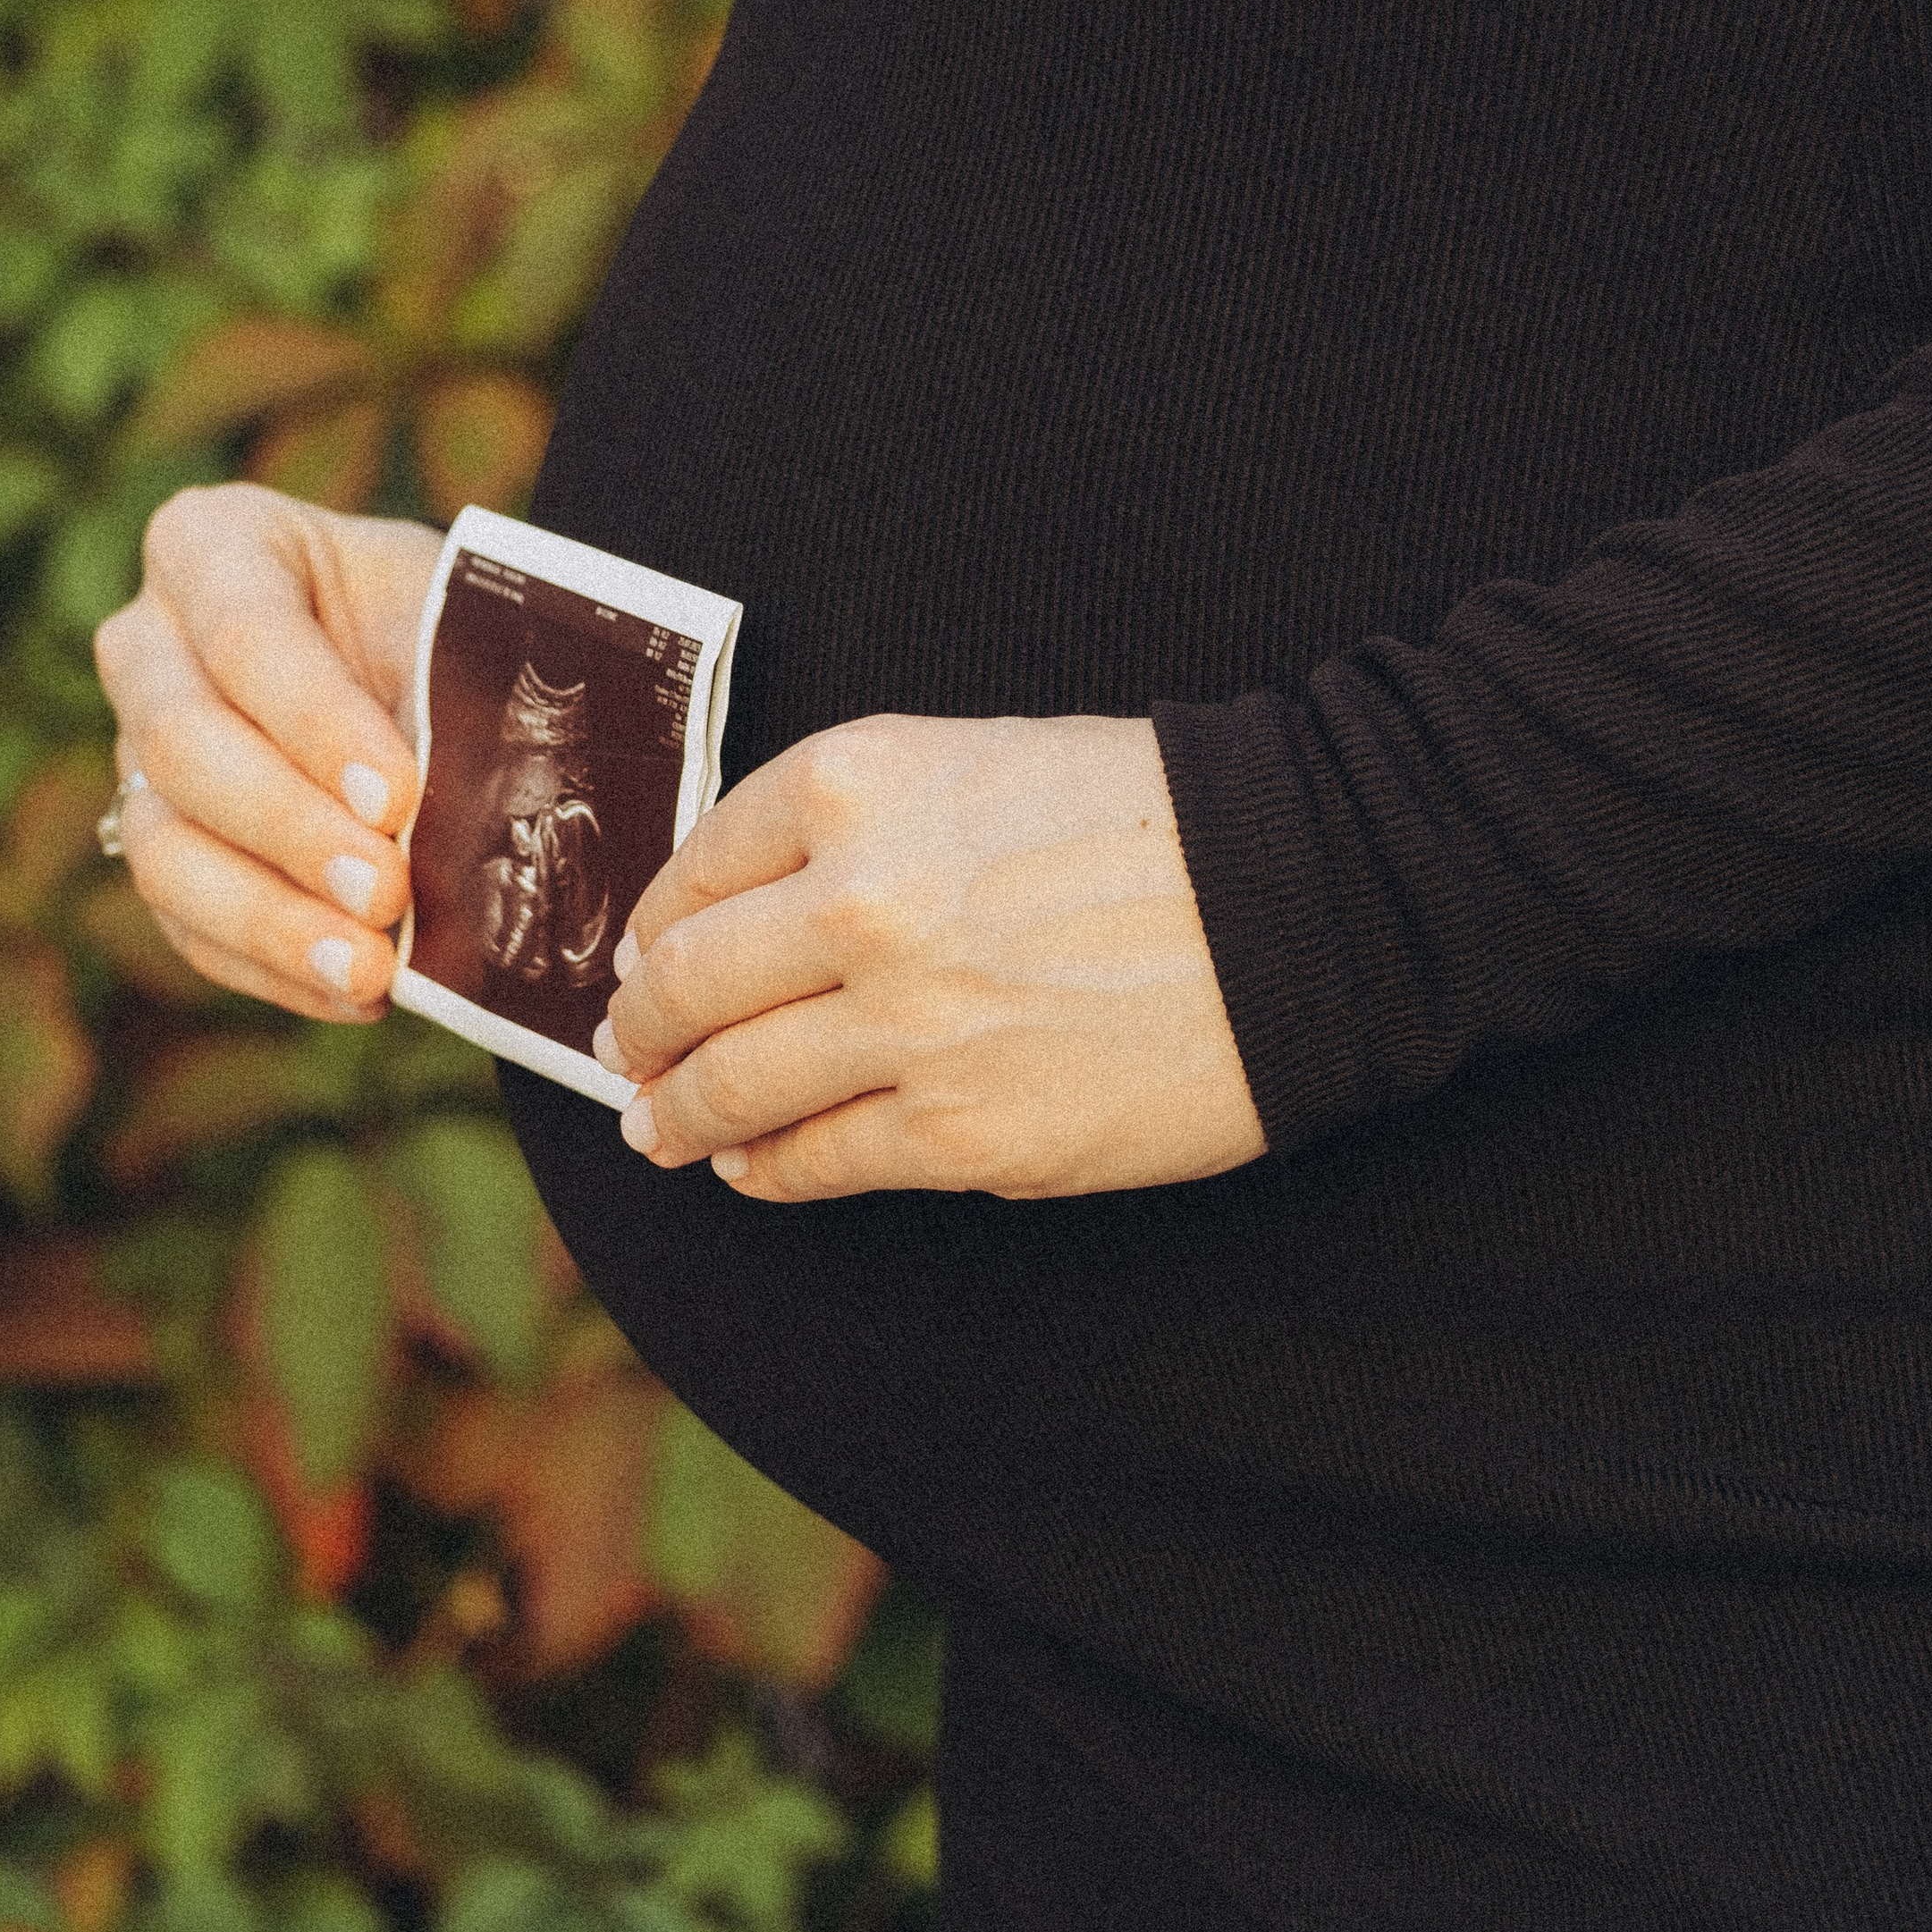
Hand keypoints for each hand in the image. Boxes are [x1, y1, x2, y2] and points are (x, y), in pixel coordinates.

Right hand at [93, 487, 440, 1020]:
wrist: (421, 662)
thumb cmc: (435, 619)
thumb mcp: (447, 614)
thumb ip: (443, 684)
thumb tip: (471, 807)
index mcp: (214, 546)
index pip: (245, 633)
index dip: (316, 722)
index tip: (396, 795)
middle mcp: (148, 644)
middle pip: (182, 744)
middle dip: (290, 828)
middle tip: (387, 890)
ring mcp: (135, 752)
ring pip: (165, 847)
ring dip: (272, 918)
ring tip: (370, 967)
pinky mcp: (160, 846)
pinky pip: (187, 923)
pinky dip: (274, 965)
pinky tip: (353, 992)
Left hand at [597, 714, 1267, 1201]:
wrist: (1304, 900)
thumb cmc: (1157, 821)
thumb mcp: (983, 763)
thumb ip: (862, 826)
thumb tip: (744, 915)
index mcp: (861, 784)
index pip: (701, 862)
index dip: (659, 918)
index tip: (645, 950)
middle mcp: (862, 899)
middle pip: (687, 981)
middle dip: (641, 1024)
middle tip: (627, 1045)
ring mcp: (907, 1026)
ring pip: (729, 1084)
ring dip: (672, 1109)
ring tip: (656, 1121)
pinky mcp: (960, 1134)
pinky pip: (814, 1162)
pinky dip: (761, 1168)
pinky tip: (749, 1163)